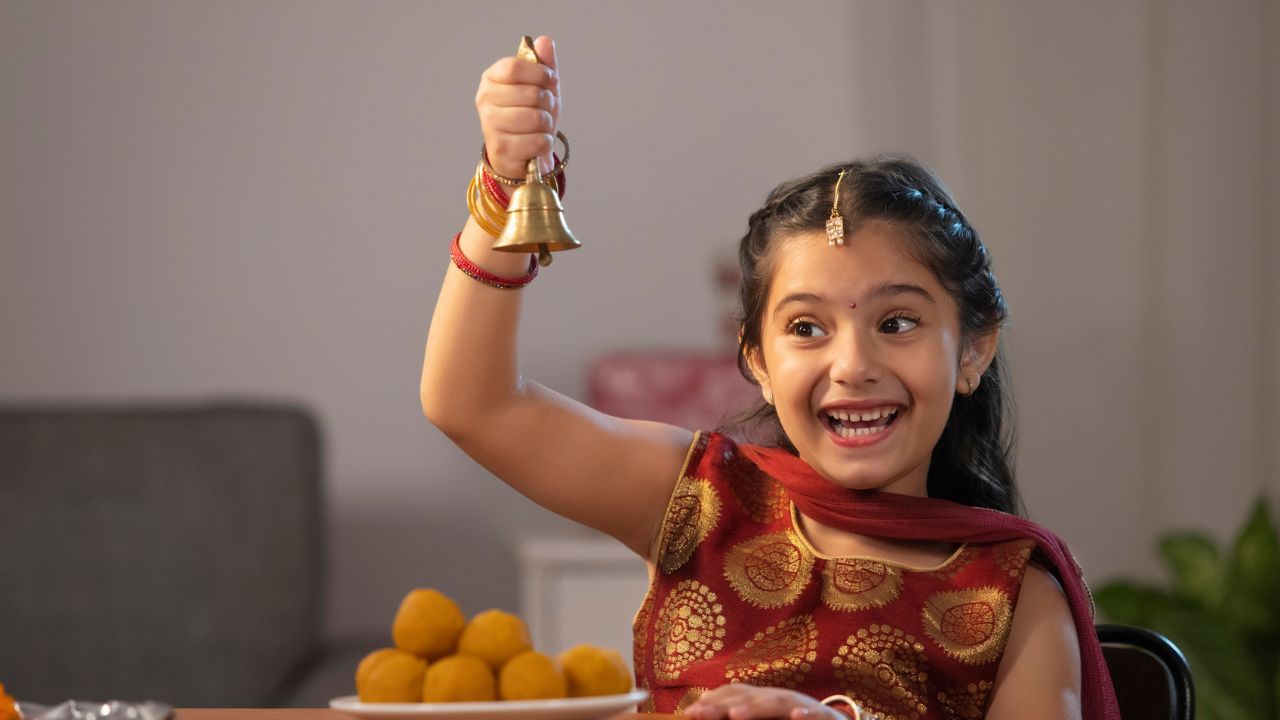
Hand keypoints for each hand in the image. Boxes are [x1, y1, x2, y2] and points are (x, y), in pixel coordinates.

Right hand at [474, 35, 560, 179]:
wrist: (521, 153)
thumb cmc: (530, 115)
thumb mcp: (540, 88)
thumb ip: (543, 65)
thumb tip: (544, 41)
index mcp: (491, 78)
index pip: (515, 67)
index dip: (540, 74)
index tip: (551, 81)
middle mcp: (484, 99)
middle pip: (531, 93)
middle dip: (548, 103)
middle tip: (545, 110)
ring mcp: (489, 124)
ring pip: (536, 118)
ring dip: (547, 124)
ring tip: (540, 127)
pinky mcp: (500, 148)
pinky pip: (537, 141)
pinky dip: (544, 143)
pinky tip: (536, 143)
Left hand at [684, 685, 845, 719]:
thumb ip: (741, 717)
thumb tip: (710, 715)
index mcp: (763, 700)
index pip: (734, 695)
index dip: (713, 701)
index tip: (689, 713)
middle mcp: (780, 698)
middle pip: (749, 697)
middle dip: (723, 704)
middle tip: (699, 713)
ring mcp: (801, 705)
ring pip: (777, 702)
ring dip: (756, 707)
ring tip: (734, 715)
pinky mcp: (826, 718)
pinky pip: (816, 714)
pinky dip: (806, 714)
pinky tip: (796, 717)